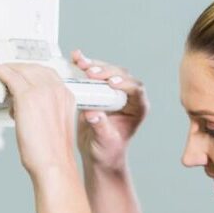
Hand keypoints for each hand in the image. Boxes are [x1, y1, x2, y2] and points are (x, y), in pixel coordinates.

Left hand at [0, 62, 77, 178]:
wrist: (54, 164)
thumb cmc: (52, 153)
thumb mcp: (54, 125)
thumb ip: (44, 110)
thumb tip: (23, 105)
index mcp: (66, 97)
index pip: (47, 74)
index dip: (31, 72)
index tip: (22, 73)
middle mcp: (57, 91)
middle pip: (34, 68)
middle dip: (19, 68)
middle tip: (7, 71)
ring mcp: (42, 92)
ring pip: (22, 70)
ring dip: (9, 69)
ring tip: (0, 72)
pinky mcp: (27, 98)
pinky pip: (10, 77)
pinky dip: (0, 72)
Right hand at [71, 49, 147, 173]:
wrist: (97, 153)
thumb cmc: (107, 151)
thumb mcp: (105, 141)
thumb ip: (100, 126)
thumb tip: (92, 113)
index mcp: (137, 109)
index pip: (136, 90)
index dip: (125, 83)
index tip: (111, 83)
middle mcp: (127, 97)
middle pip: (120, 76)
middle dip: (106, 71)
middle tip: (91, 73)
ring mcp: (112, 91)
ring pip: (107, 71)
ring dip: (94, 65)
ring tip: (80, 62)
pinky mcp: (99, 89)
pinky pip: (94, 75)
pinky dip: (84, 66)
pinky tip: (76, 58)